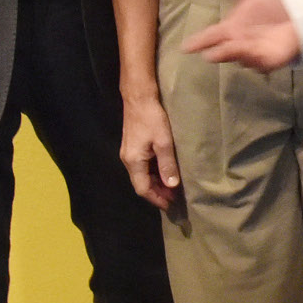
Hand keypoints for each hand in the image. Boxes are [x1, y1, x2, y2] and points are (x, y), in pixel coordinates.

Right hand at [120, 93, 180, 210]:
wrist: (139, 97)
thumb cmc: (152, 118)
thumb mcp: (164, 142)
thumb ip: (167, 164)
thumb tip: (172, 185)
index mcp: (133, 162)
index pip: (143, 189)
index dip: (157, 198)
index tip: (170, 205)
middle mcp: (127, 160)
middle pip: (141, 184)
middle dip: (157, 193)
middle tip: (175, 198)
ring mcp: (129, 153)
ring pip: (141, 175)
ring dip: (156, 183)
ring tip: (172, 187)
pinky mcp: (132, 147)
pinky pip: (142, 166)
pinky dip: (153, 173)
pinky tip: (164, 171)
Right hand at [181, 0, 300, 70]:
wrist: (298, 12)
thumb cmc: (271, 4)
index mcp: (231, 29)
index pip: (211, 36)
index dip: (199, 41)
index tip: (186, 47)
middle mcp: (239, 43)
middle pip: (224, 51)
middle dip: (219, 52)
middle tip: (209, 54)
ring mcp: (253, 54)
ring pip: (241, 58)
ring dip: (236, 54)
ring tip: (231, 48)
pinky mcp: (269, 60)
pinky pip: (259, 64)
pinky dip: (255, 59)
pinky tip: (252, 52)